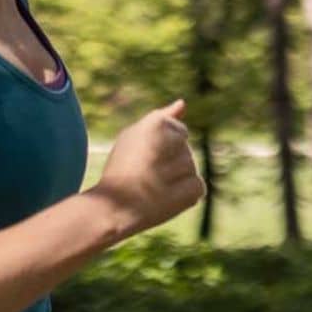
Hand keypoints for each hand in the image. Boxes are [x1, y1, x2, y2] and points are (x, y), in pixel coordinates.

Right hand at [90, 97, 205, 237]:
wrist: (114, 208)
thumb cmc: (122, 168)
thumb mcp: (135, 135)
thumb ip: (162, 117)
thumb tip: (183, 104)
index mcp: (158, 124)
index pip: (179, 130)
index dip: (162, 147)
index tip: (143, 156)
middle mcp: (175, 141)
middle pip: (186, 150)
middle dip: (171, 162)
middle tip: (146, 174)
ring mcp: (186, 166)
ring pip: (190, 169)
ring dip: (177, 179)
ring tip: (153, 187)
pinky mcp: (193, 189)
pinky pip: (197, 187)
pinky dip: (184, 194)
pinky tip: (165, 198)